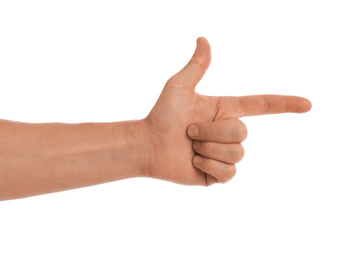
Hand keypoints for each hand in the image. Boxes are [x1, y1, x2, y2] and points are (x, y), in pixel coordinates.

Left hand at [142, 37, 310, 185]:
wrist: (148, 145)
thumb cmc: (162, 115)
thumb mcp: (179, 86)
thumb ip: (197, 66)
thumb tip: (203, 39)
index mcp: (225, 110)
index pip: (261, 106)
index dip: (284, 104)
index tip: (307, 105)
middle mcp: (228, 131)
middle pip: (242, 132)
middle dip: (211, 131)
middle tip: (189, 131)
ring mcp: (224, 153)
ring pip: (236, 153)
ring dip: (208, 148)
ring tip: (190, 146)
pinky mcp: (218, 174)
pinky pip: (229, 173)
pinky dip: (209, 166)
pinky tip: (194, 161)